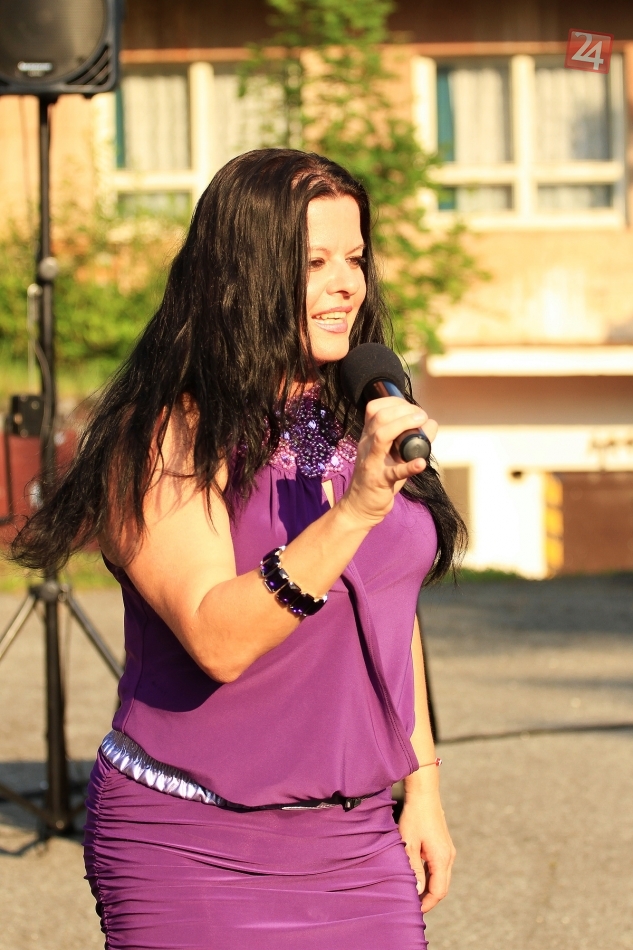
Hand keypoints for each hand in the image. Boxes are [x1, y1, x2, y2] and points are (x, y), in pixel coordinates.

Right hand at [341, 397, 437, 527]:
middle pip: (379, 418)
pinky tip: (421, 463)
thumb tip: (431, 423)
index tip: (413, 408)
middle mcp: (367, 445)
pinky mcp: (379, 481)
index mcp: (368, 436)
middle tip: (421, 416)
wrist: (360, 506)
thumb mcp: (393, 455)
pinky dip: (409, 467)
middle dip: (403, 411)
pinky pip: (393, 472)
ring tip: (422, 423)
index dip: (395, 402)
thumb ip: (411, 439)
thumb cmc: (380, 477)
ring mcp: (372, 462)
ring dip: (403, 425)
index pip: (375, 409)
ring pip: (381, 436)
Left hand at [398, 792, 455, 912]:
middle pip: (441, 887)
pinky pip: (439, 868)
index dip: (426, 904)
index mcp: (442, 859)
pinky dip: (430, 876)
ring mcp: (448, 851)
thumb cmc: (414, 817)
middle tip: (411, 905)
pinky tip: (417, 876)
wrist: (424, 794)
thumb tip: (417, 892)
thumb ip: (413, 868)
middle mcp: (449, 857)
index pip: (438, 892)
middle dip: (428, 898)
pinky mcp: (444, 845)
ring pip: (441, 878)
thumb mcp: (409, 844)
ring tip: (412, 893)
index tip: (413, 910)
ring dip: (429, 887)